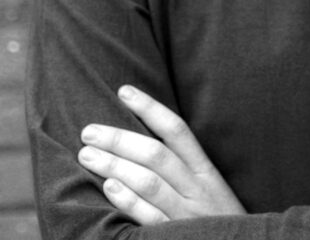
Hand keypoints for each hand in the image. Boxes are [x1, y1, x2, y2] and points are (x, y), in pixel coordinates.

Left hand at [78, 85, 245, 225]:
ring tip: (88, 155)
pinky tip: (108, 187)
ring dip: (115, 165)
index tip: (124, 91)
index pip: (176, 130)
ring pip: (149, 182)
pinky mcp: (176, 238)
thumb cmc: (215, 220)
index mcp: (204, 171)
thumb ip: (183, 168)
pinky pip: (150, 217)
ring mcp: (187, 214)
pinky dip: (129, 201)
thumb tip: (141, 142)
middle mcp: (196, 188)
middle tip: (88, 131)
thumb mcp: (208, 189)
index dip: (150, 108)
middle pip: (156, 154)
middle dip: (120, 139)